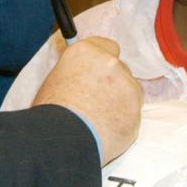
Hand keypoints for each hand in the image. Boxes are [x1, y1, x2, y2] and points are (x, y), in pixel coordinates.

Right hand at [31, 36, 141, 164]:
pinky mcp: (136, 110)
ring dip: (120, 102)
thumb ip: (77, 73)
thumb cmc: (50, 113)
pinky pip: (132, 114)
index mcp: (86, 52)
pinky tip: (106, 131)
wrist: (62, 140)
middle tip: (97, 102)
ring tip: (99, 121)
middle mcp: (110, 64)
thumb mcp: (55, 81)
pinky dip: (123, 122)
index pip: (108, 47)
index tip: (99, 72)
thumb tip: (82, 76)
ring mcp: (126, 86)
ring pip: (130, 91)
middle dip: (113, 84)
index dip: (103, 62)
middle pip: (120, 70)